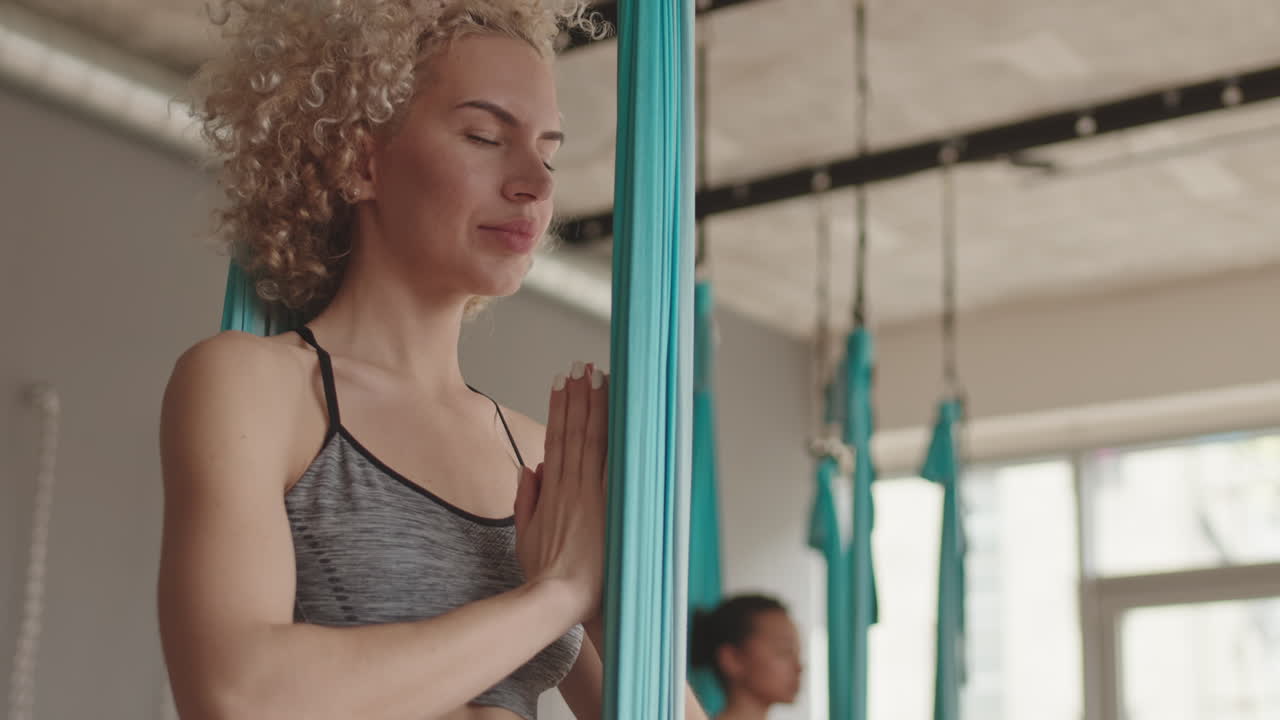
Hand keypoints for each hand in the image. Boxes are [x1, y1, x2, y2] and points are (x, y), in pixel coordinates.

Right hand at [514, 361, 608, 622]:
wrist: (558, 598)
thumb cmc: (546, 576)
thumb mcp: (526, 535)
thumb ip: (527, 501)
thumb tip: (530, 470)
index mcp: (549, 491)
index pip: (555, 440)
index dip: (558, 409)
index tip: (561, 384)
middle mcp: (568, 486)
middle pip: (572, 432)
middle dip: (577, 397)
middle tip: (580, 368)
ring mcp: (587, 493)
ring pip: (590, 439)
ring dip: (593, 406)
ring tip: (595, 376)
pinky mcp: (604, 504)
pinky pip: (610, 462)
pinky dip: (612, 434)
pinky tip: (618, 412)